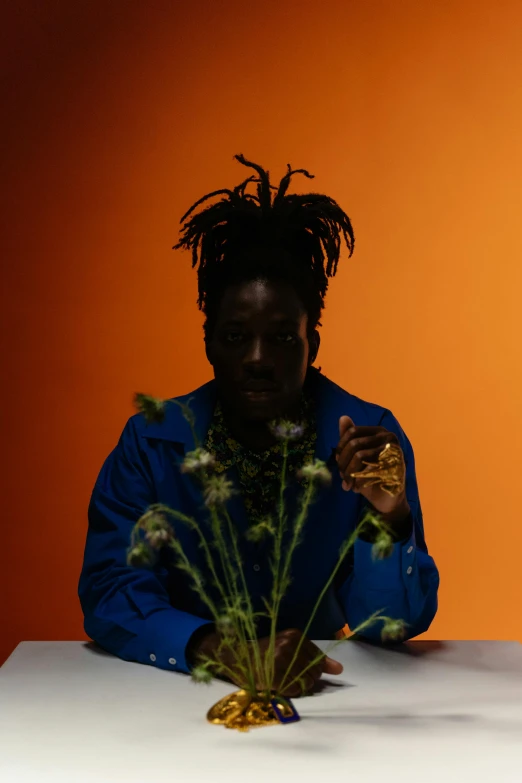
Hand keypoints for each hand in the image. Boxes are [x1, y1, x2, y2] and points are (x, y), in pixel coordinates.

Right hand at [192, 627, 342, 697]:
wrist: (237, 658)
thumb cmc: (265, 653)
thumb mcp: (290, 648)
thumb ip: (315, 658)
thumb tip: (339, 669)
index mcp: (295, 635)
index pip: (319, 659)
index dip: (312, 669)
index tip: (298, 668)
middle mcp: (290, 645)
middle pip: (315, 672)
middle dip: (305, 678)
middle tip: (288, 674)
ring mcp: (282, 659)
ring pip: (306, 683)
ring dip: (297, 686)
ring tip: (282, 678)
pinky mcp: (274, 675)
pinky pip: (293, 691)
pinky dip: (288, 692)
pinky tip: (277, 684)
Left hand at [336, 415, 409, 520]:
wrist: (387, 498)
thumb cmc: (370, 474)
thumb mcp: (357, 455)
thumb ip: (349, 438)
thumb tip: (342, 417)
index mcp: (379, 431)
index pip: (352, 432)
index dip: (340, 447)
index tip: (337, 461)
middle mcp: (388, 437)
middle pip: (355, 444)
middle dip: (343, 463)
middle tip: (342, 477)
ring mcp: (393, 451)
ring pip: (360, 456)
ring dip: (349, 473)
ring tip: (347, 484)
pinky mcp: (395, 466)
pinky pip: (368, 470)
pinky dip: (358, 481)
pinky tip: (356, 488)